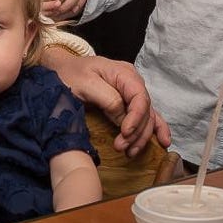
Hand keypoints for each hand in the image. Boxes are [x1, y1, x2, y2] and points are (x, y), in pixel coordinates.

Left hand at [46, 52, 170, 155]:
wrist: (60, 70)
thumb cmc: (69, 74)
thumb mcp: (84, 83)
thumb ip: (107, 98)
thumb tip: (123, 118)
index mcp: (124, 73)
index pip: (140, 98)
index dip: (136, 118)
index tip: (125, 133)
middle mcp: (132, 82)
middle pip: (145, 111)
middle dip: (136, 132)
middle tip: (121, 147)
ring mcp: (131, 93)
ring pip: (147, 117)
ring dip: (142, 137)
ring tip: (131, 152)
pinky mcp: (127, 103)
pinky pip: (146, 116)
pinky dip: (155, 129)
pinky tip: (162, 142)